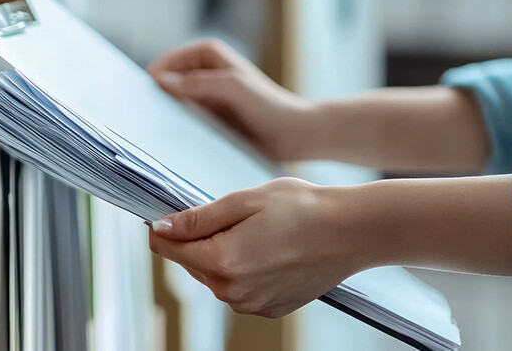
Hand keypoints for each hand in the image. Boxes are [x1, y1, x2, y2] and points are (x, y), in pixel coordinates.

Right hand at [147, 39, 316, 161]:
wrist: (296, 135)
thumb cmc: (270, 106)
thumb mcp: (234, 88)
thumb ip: (198, 83)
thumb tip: (161, 81)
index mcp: (207, 54)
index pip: (166, 63)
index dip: (149, 80)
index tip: (134, 102)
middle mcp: (202, 71)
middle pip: (165, 82)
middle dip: (151, 99)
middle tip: (134, 122)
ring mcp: (204, 95)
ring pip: (172, 103)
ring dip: (161, 116)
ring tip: (145, 136)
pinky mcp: (209, 117)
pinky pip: (183, 120)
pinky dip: (173, 129)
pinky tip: (165, 145)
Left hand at [148, 177, 365, 317]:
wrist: (351, 233)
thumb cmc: (302, 209)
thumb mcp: (244, 201)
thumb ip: (198, 218)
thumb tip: (160, 228)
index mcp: (222, 261)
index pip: (167, 249)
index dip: (165, 228)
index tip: (177, 211)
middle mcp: (232, 292)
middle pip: (191, 263)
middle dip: (201, 240)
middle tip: (237, 217)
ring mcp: (250, 306)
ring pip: (214, 277)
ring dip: (223, 255)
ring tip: (259, 232)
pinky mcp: (267, 310)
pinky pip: (239, 289)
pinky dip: (245, 270)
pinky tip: (270, 251)